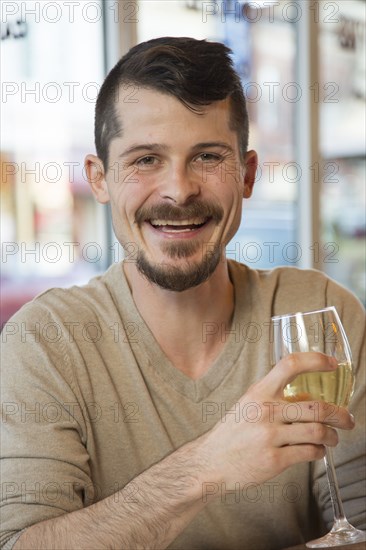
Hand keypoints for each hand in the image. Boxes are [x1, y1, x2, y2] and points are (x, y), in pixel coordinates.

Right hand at [202, 352, 354, 486]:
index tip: (332, 363)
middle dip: (340, 414)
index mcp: (258, 392)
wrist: (211, 461)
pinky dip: (320, 451)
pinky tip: (317, 450)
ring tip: (334, 437)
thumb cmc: (232, 432)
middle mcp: (265, 411)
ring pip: (318, 431)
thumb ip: (272, 396)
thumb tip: (306, 393)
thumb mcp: (247, 404)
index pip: (290, 365)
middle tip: (347, 419)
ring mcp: (270, 436)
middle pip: (316, 406)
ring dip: (333, 436)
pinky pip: (310, 452)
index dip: (315, 360)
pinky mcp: (275, 460)